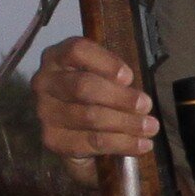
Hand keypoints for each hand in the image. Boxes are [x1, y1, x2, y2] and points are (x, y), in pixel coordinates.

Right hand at [34, 36, 158, 160]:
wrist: (78, 133)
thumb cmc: (94, 95)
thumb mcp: (104, 77)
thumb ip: (114, 78)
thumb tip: (134, 94)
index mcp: (57, 57)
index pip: (77, 51)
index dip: (106, 62)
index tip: (129, 77)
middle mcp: (44, 82)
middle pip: (83, 86)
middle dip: (120, 97)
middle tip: (146, 105)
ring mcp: (44, 112)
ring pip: (89, 116)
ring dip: (125, 123)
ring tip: (150, 127)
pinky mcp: (52, 139)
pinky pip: (91, 142)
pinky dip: (121, 143)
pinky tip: (141, 144)